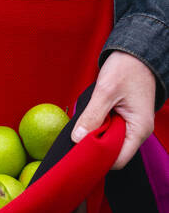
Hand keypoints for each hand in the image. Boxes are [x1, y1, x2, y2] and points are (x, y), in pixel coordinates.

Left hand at [71, 51, 155, 168]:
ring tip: (79, 130)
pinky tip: (86, 122)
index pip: (118, 159)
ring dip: (93, 136)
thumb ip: (92, 116)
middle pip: (112, 153)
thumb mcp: (105, 92)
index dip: (98, 159)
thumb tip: (77, 139)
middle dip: (93, 148)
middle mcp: (137, 131)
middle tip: (74, 141)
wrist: (135, 53)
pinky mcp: (122, 119)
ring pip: (108, 141)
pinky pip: (107, 130)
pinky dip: (96, 128)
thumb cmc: (126, 69)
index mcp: (139, 129)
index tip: (78, 153)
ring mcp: (130, 125)